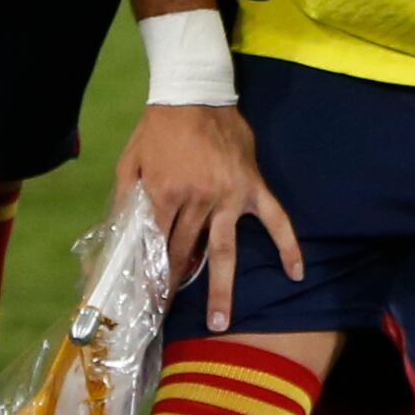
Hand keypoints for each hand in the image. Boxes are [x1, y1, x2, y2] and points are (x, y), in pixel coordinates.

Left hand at [113, 103, 298, 334]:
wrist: (194, 92)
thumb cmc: (157, 129)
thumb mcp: (129, 162)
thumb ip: (125, 199)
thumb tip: (117, 236)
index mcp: (164, 193)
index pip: (154, 243)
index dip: (148, 272)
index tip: (145, 300)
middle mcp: (198, 199)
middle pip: (184, 252)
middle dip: (175, 286)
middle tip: (170, 318)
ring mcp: (230, 196)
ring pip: (223, 249)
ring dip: (220, 287)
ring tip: (220, 321)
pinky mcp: (253, 187)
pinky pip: (276, 220)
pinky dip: (288, 245)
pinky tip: (296, 272)